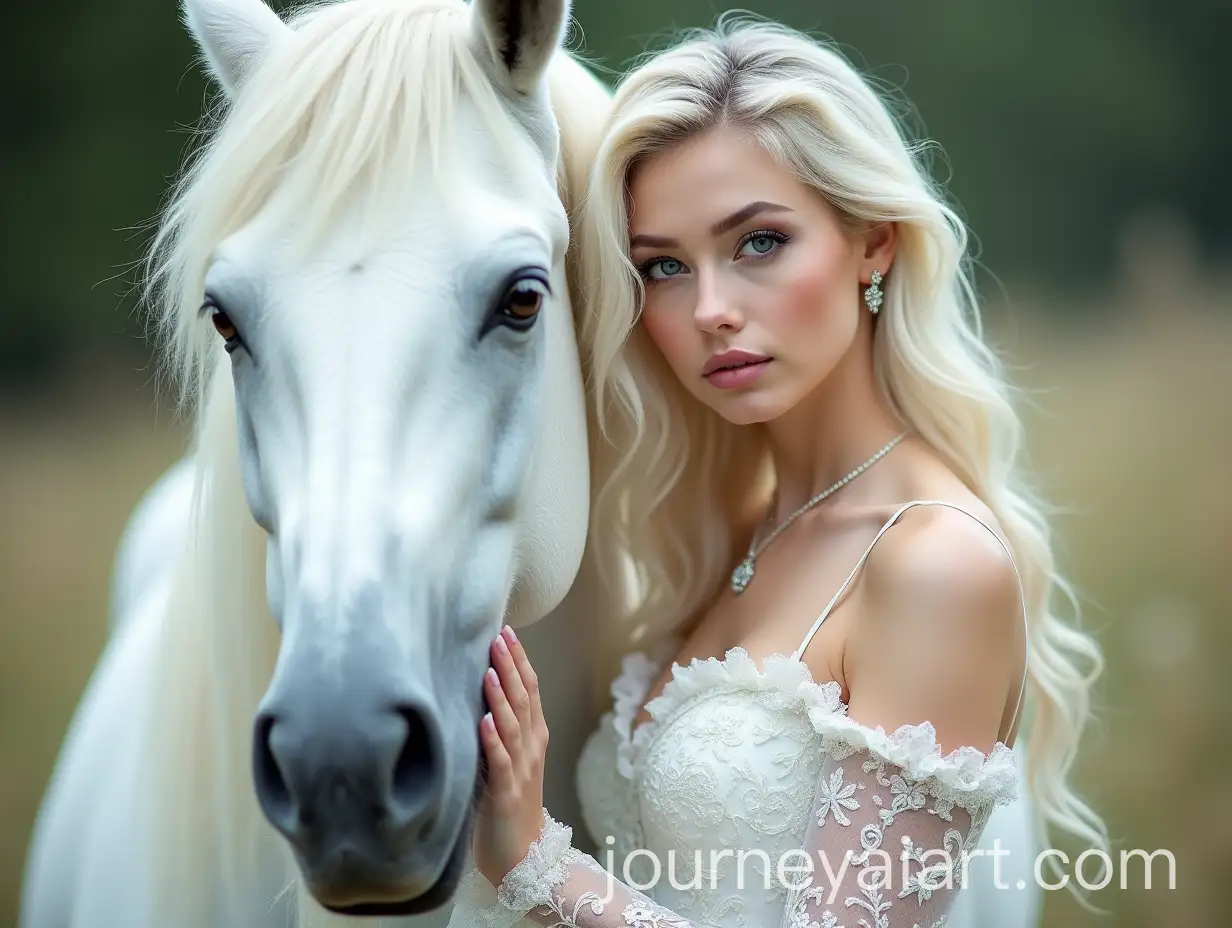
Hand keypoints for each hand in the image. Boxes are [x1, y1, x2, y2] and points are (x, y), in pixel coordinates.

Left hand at [473, 624, 549, 888]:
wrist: (521, 855)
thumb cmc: (507, 805)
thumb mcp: (508, 759)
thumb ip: (501, 728)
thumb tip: (480, 693)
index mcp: (533, 737)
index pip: (529, 690)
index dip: (520, 660)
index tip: (506, 631)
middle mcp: (532, 748)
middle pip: (524, 699)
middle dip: (511, 666)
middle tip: (498, 636)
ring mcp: (522, 770)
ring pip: (513, 725)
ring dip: (501, 696)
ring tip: (490, 670)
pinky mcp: (506, 793)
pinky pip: (500, 762)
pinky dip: (493, 740)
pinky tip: (484, 721)